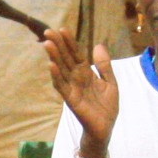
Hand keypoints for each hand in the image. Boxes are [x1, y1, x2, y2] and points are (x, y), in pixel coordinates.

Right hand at [43, 28, 119, 151]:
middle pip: (66, 59)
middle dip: (58, 45)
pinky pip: (61, 86)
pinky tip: (51, 65)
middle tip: (48, 31)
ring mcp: (72, 88)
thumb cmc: (106, 107)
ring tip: (47, 44)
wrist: (106, 128)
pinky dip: (56, 76)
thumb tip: (98, 45)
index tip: (62, 29)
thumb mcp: (110, 82)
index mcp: (86, 73)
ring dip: (54, 57)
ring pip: (61, 70)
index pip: (76, 54)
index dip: (70, 42)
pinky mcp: (71, 99)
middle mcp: (76, 78)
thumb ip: (104, 66)